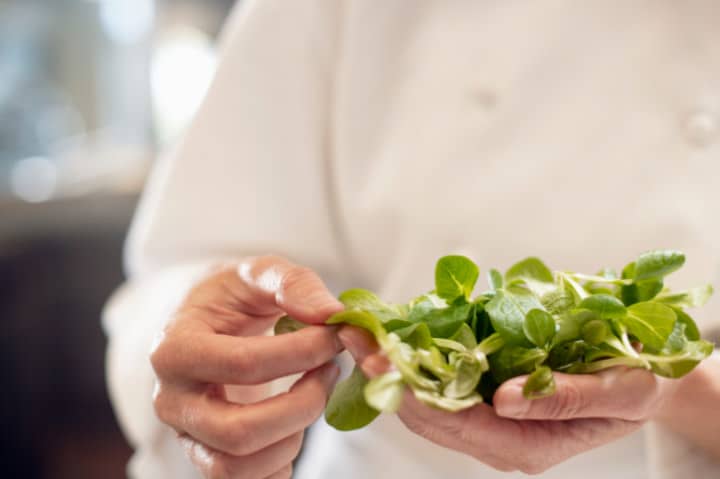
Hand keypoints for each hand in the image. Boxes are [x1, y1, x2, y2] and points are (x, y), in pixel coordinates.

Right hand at [150, 256, 343, 478]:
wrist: (206, 322)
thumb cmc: (231, 296)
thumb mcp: (257, 272)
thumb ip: (293, 283)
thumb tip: (330, 314)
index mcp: (175, 348)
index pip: (245, 364)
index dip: (303, 353)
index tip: (335, 335)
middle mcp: (170, 399)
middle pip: (238, 432)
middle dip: (303, 406)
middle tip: (330, 371)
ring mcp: (186, 434)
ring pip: (236, 467)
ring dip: (293, 439)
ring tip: (313, 396)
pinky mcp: (205, 454)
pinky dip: (279, 464)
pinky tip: (296, 425)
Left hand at [340, 326, 678, 474]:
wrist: (645, 373)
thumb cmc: (639, 384)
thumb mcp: (620, 393)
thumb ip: (564, 399)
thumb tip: (506, 399)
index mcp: (525, 444)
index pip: (454, 423)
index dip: (412, 392)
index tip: (378, 361)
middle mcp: (497, 432)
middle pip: (427, 409)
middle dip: (386, 373)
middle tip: (351, 336)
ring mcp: (489, 409)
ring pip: (426, 391)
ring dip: (391, 360)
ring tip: (357, 328)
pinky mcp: (487, 383)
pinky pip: (442, 371)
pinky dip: (414, 350)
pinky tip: (390, 327)